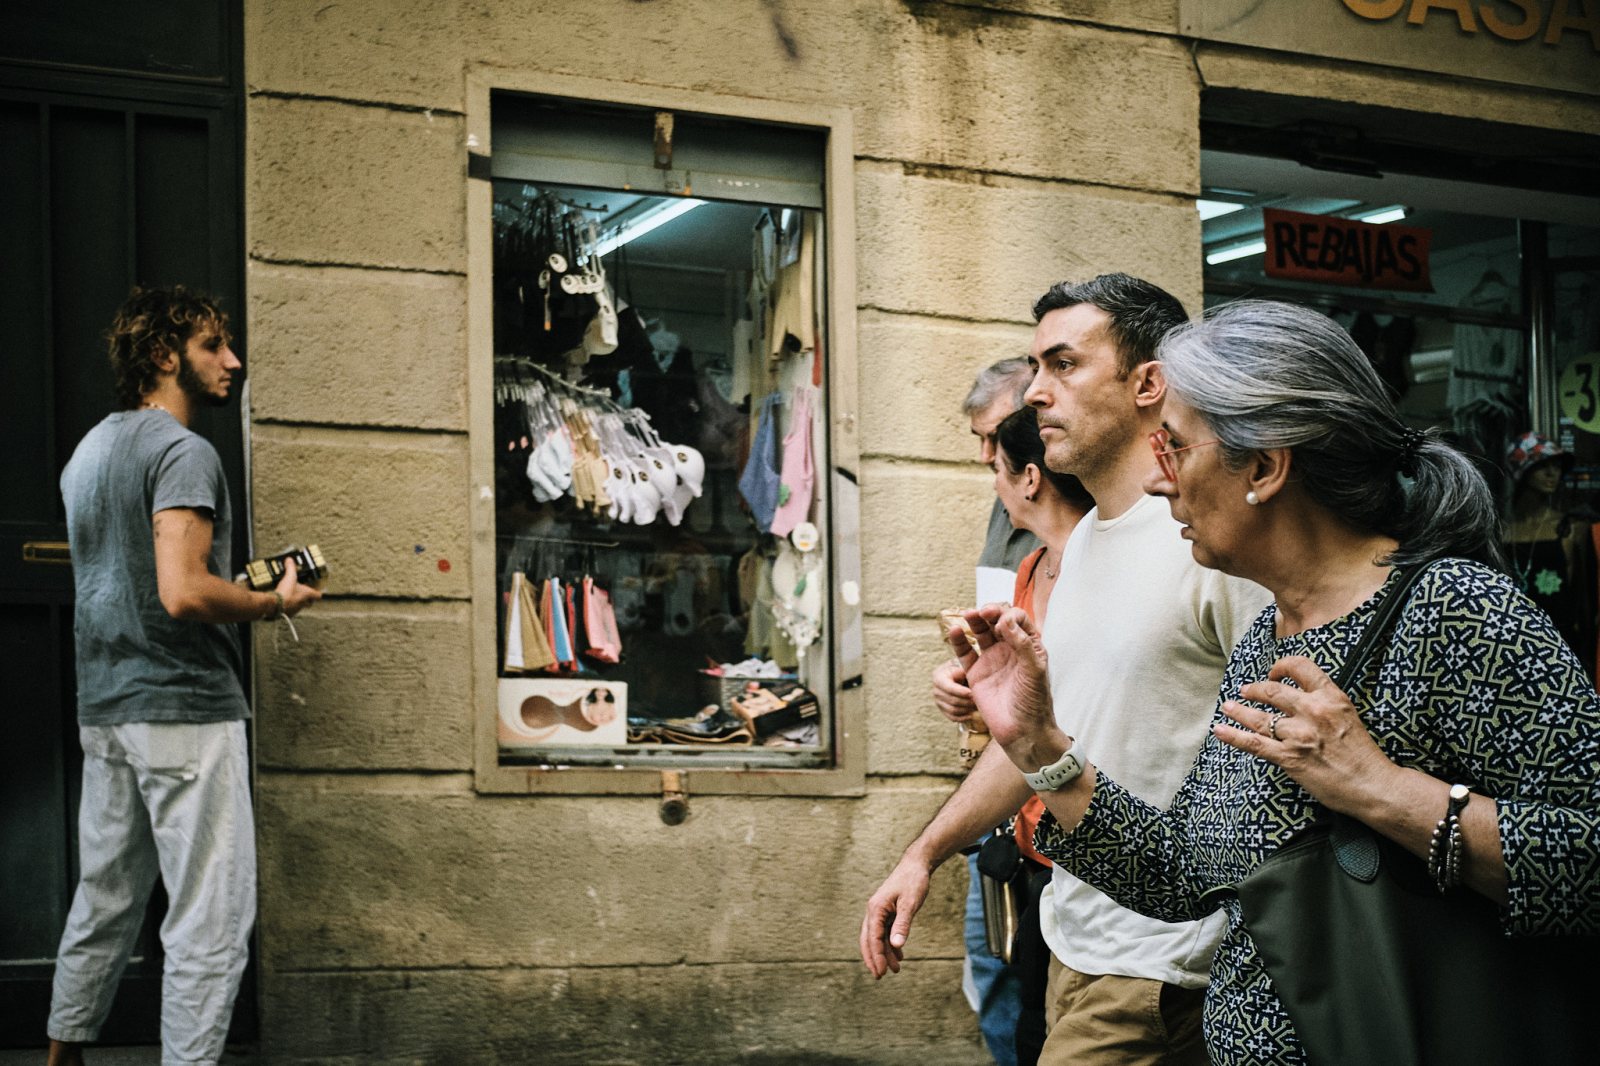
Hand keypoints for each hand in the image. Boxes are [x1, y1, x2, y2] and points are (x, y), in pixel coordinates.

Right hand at [274, 557, 322, 616]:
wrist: (275, 605)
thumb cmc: (286, 593)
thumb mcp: (289, 577)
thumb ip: (290, 568)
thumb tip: (289, 560)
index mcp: (307, 595)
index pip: (318, 595)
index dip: (317, 593)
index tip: (316, 591)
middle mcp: (303, 603)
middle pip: (309, 602)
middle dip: (307, 598)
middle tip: (303, 594)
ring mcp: (296, 610)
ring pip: (300, 607)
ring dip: (297, 602)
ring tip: (292, 596)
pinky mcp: (287, 614)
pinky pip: (290, 610)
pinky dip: (288, 606)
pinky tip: (283, 602)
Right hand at [859, 856, 931, 977]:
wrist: (916, 865)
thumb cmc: (913, 881)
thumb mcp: (910, 904)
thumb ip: (903, 925)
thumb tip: (897, 945)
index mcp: (876, 908)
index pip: (873, 937)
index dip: (877, 956)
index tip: (882, 972)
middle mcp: (874, 910)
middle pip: (869, 939)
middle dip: (873, 958)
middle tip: (879, 976)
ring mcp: (879, 911)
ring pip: (877, 937)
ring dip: (884, 953)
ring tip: (895, 969)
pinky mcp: (887, 911)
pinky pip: (884, 931)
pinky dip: (890, 944)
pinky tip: (899, 954)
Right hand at [932, 658, 979, 725]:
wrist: (960, 676)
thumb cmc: (964, 669)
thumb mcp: (963, 666)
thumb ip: (966, 669)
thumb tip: (973, 674)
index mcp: (938, 677)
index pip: (949, 688)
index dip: (961, 692)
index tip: (972, 693)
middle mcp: (936, 690)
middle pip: (952, 700)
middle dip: (967, 702)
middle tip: (979, 701)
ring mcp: (938, 701)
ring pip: (953, 710)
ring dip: (967, 710)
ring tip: (978, 707)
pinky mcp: (943, 710)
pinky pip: (952, 717)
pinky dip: (962, 717)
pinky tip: (972, 714)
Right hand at [949, 606, 1056, 756]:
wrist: (1022, 732)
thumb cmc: (1034, 702)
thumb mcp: (1034, 671)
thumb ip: (1023, 644)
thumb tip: (1006, 620)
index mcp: (1029, 646)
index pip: (1018, 620)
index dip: (1009, 615)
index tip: (1002, 622)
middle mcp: (1010, 650)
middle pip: (998, 622)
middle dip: (991, 613)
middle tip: (983, 611)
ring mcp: (992, 660)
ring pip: (981, 633)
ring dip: (975, 621)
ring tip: (969, 614)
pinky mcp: (976, 673)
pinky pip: (965, 652)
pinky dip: (958, 641)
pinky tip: (954, 631)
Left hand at [1215, 654, 1399, 813]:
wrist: (1373, 785)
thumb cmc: (1364, 754)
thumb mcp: (1348, 715)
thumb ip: (1325, 702)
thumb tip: (1299, 695)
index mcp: (1332, 696)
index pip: (1300, 667)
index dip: (1281, 666)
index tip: (1274, 673)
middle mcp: (1313, 710)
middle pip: (1272, 691)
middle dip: (1254, 689)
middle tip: (1245, 691)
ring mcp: (1299, 734)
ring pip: (1259, 717)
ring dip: (1238, 710)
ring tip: (1228, 707)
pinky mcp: (1290, 757)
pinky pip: (1254, 743)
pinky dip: (1233, 736)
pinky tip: (1219, 730)